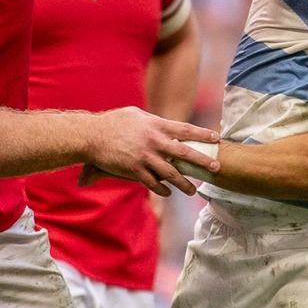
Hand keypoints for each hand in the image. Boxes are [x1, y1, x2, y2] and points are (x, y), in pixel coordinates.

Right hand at [84, 107, 220, 196]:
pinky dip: (162, 190)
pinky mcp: (134, 170)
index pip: (184, 129)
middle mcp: (153, 141)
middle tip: (216, 167)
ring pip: (171, 173)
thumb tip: (164, 124)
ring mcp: (145, 157)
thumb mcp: (136, 115)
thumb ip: (153, 121)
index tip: (216, 138)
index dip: (202, 134)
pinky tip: (168, 193)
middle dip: (202, 161)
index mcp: (155, 125)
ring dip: (184, 183)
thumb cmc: (113, 122)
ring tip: (193, 190)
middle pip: (184, 152)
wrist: (92, 136)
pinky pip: (153, 183)